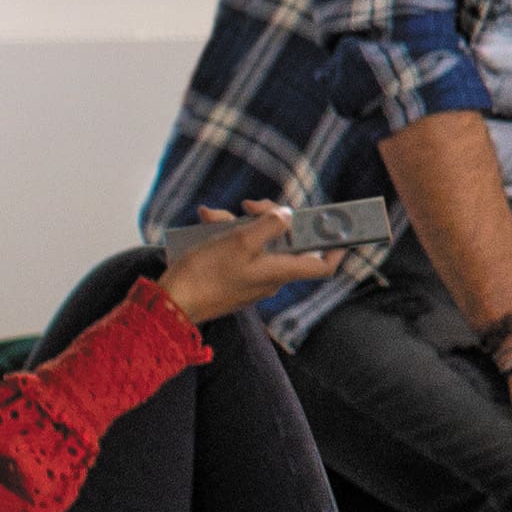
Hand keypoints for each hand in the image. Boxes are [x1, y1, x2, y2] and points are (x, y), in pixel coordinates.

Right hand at [152, 207, 362, 328]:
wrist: (169, 305)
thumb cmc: (206, 274)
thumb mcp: (240, 240)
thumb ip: (270, 225)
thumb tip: (288, 215)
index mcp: (279, 272)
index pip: (322, 265)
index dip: (336, 249)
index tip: (342, 232)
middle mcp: (270, 278)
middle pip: (284, 242)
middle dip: (268, 218)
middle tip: (249, 206)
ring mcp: (250, 279)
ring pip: (256, 242)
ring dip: (238, 224)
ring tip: (213, 217)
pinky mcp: (231, 279)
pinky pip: (237, 252)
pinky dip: (225, 236)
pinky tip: (206, 224)